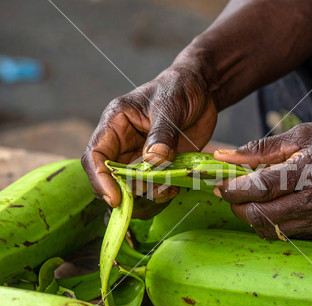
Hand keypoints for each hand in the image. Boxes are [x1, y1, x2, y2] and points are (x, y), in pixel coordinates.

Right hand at [82, 64, 216, 207]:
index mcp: (116, 123)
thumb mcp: (170, 106)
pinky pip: (155, 185)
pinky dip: (162, 192)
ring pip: (133, 184)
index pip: (95, 155)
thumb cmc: (179, 88)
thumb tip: (153, 161)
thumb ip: (161, 134)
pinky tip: (174, 189)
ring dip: (147, 194)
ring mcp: (142, 155)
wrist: (202, 91)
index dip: (100, 179)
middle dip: (127, 191)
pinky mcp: (160, 164)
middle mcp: (124, 142)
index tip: (115, 198)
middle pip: (112, 176)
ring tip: (166, 190)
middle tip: (149, 194)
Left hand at [214, 118, 311, 239]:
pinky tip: (274, 205)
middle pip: (262, 216)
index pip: (260, 189)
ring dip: (253, 216)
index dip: (234, 190)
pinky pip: (288, 233)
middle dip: (237, 207)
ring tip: (252, 198)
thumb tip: (226, 156)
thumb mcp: (303, 134)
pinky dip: (272, 222)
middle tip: (230, 193)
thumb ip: (262, 149)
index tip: (220, 186)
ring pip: (272, 230)